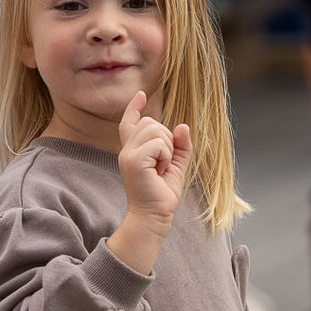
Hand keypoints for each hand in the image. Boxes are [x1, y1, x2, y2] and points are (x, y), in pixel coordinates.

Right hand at [117, 91, 191, 227]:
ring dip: (167, 148)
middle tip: (164, 163)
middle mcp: (127, 149)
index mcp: (134, 150)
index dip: (134, 107)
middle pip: (150, 122)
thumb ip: (180, 146)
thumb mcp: (176, 166)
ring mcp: (128, 154)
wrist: (155, 216)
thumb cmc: (162, 194)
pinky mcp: (133, 160)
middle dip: (166, 139)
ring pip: (155, 130)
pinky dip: (166, 156)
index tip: (140, 94)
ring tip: (162, 167)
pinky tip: (160, 171)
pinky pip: (159, 144)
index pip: (130, 122)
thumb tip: (182, 126)